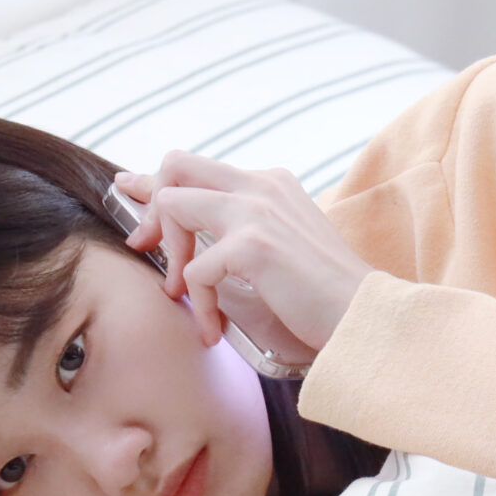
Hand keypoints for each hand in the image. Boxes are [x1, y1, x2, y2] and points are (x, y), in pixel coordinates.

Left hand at [113, 154, 372, 360]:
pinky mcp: (254, 245)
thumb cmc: (325, 297)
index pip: (198, 167)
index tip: (130, 195)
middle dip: (151, 206)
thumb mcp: (279, 252)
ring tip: (185, 297)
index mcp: (270, 184)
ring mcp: (257, 210)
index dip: (157, 183)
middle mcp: (261, 186)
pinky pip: (195, 269)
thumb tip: (190, 243)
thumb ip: (240, 236)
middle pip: (176, 165)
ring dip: (170, 257)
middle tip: (145, 248)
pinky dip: (198, 305)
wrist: (366, 318)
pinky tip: (214, 331)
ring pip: (173, 206)